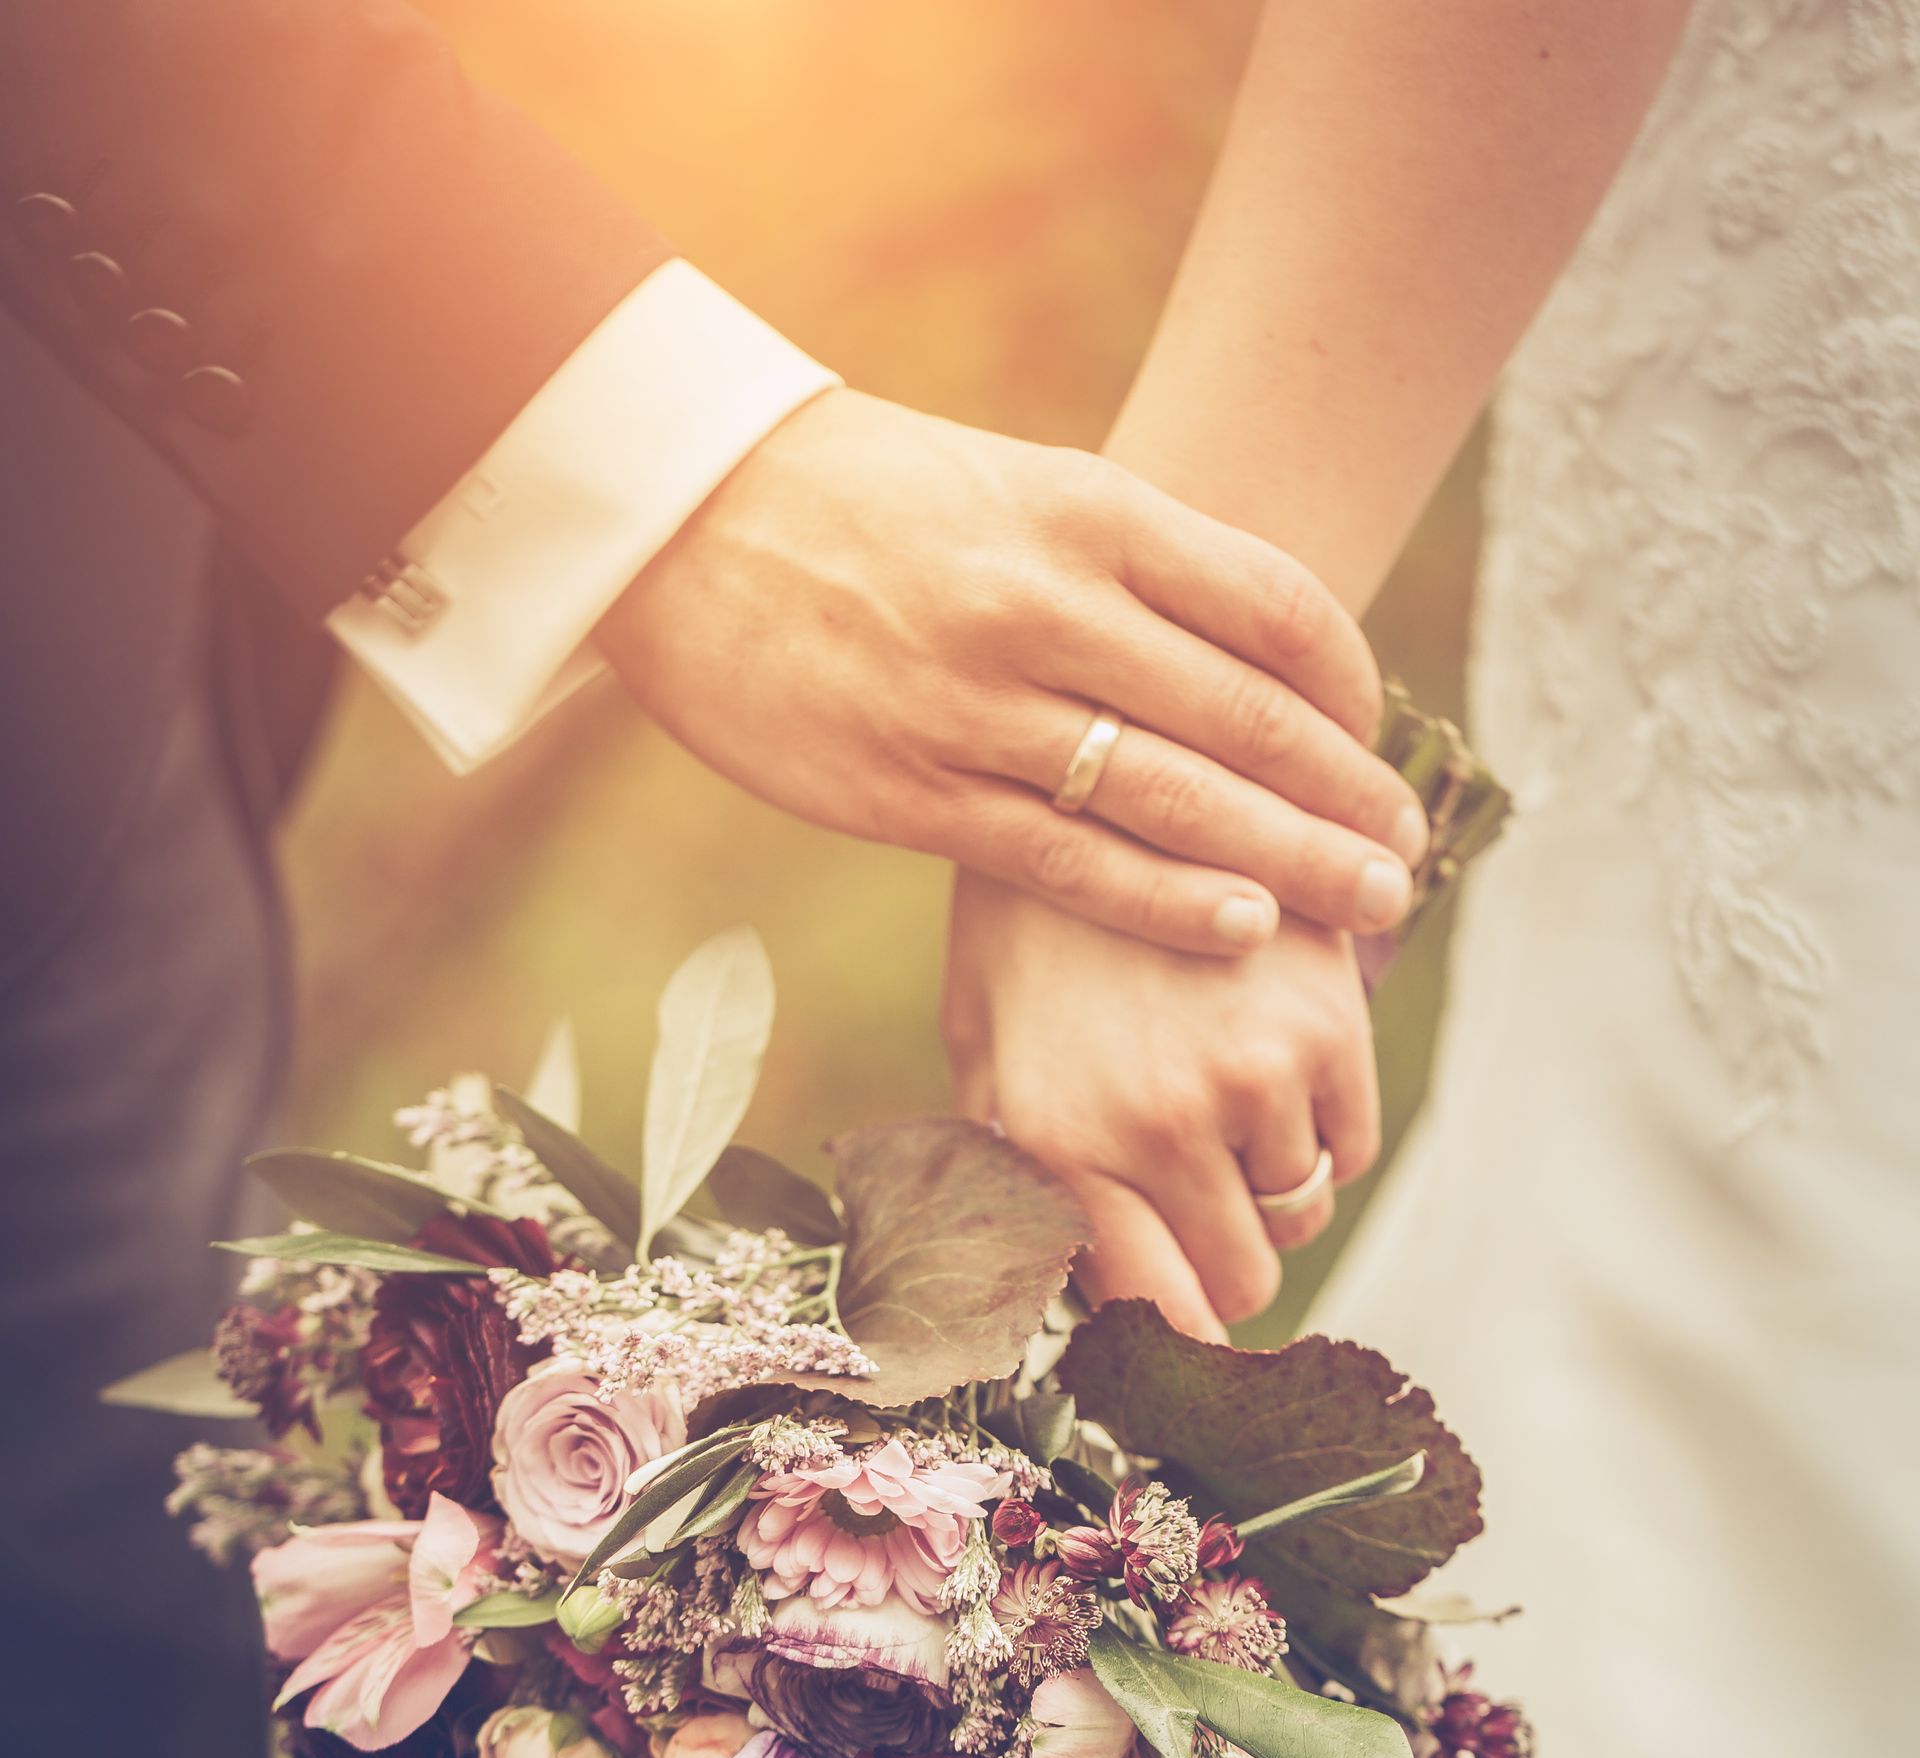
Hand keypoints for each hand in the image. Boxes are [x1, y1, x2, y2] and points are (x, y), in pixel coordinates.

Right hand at [599, 390, 1423, 954]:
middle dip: (1343, 797)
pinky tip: (1240, 932)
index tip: (1377, 740)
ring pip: (1174, 798)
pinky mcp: (914, 789)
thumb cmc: (859, 500)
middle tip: (1406, 858)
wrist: (685, 517)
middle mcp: (1047, 604)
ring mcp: (980, 703)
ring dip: (1285, 862)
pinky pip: (1069, 859)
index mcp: (1087, 513)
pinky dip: (1165, 900)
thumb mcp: (1012, 487)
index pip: (1272, 607)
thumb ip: (1123, 560)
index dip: (1347, 687)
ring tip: (1364, 910)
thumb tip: (1238, 643)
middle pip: (1247, 715)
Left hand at [943, 871, 1379, 1339]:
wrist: (1120, 765)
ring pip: (1298, 1212)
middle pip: (1243, 1281)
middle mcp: (1158, 1128)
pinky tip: (1274, 1064)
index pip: (1151, 1312)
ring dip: (1267, 1184)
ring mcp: (1252, 1080)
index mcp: (1056, 1146)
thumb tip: (1068, 1290)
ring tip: (1222, 1103)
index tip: (1187, 1340)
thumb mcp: (982, 1046)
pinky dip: (1320, 1131)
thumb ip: (1019, 1170)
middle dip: (1223, 1260)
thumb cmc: (1028, 921)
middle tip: (1200, 1209)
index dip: (1178, 1339)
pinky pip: (1351, 1148)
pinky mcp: (1328, 1027)